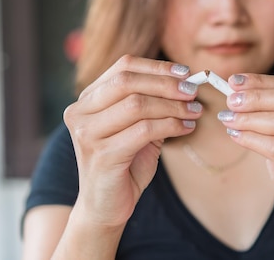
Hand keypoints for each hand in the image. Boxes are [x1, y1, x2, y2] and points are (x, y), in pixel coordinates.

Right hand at [63, 55, 200, 228]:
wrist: (105, 206)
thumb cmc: (124, 163)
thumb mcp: (136, 125)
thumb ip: (152, 103)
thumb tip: (185, 83)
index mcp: (87, 99)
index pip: (122, 67)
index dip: (156, 66)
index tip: (185, 72)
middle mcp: (80, 112)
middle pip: (127, 81)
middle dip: (165, 84)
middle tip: (192, 91)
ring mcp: (87, 133)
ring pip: (137, 105)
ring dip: (172, 106)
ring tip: (194, 111)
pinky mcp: (102, 155)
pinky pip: (143, 131)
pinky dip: (170, 126)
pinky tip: (186, 128)